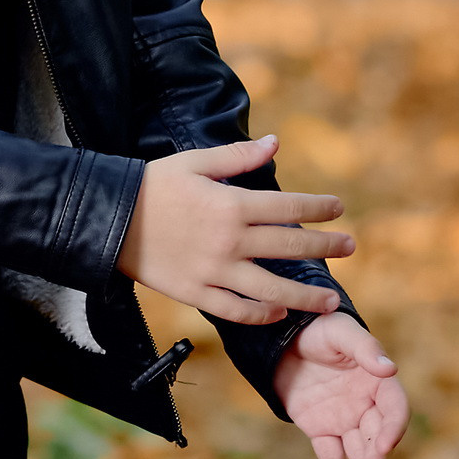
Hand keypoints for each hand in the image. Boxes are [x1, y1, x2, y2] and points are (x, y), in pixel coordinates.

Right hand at [117, 135, 352, 323]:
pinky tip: (279, 313)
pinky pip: (236, 310)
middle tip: (349, 247)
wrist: (108, 219)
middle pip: (289, 247)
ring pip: (272, 289)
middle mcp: (229, 241)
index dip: (318, 208)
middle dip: (326, 247)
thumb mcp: (194, 162)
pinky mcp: (196, 293)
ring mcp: (214, 271)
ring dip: (306, 297)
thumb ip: (237, 157)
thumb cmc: (153, 185)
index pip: (288, 206)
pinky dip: (261, 315)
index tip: (338, 209)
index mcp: (231, 204)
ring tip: (331, 301)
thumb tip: (275, 143)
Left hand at [277, 312, 406, 458]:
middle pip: (377, 437)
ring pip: (358, 451)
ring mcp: (344, 419)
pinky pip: (329, 452)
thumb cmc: (317, 328)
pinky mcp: (321, 428)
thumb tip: (389, 369)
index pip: (395, 409)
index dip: (394, 427)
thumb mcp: (339, 332)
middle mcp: (366, 404)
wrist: (280, 337)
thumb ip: (364, 349)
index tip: (385, 444)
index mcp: (378, 382)